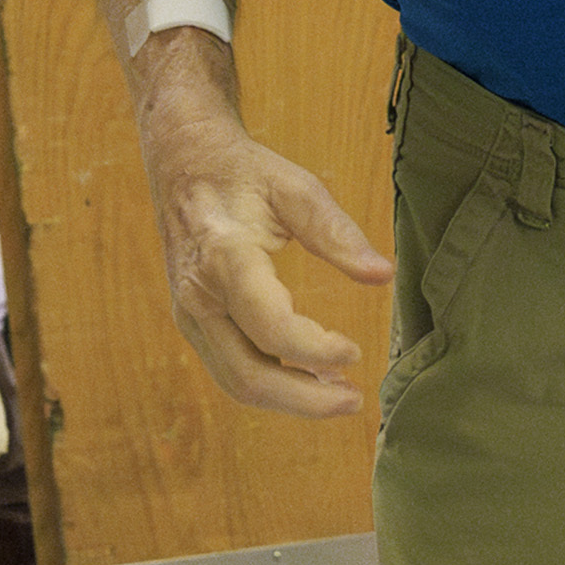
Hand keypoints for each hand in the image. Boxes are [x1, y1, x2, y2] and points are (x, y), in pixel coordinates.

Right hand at [125, 39, 391, 419]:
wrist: (183, 163)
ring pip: (235, 381)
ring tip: (339, 396)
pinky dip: (271, 386)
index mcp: (224, 256)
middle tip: (355, 400)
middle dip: (305, 399)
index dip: (315, 350)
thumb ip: (338, 233)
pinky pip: (229, 369)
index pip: (270, 327)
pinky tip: (310, 380)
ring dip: (290, 401)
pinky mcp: (192, 323)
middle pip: (248, 373)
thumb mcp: (296, 189)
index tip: (356, 352)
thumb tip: (382, 275)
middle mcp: (198, 295)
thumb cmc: (244, 173)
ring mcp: (189, 314)